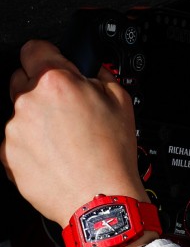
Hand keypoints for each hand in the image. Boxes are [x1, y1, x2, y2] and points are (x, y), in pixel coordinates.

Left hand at [1, 40, 154, 246]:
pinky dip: (33, 144)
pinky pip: (18, 141)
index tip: (55, 62)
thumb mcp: (122, 101)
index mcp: (56, 82)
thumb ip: (99, 75)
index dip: (49, 54)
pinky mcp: (7, 156)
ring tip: (69, 138)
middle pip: (23, 79)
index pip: (35, 48)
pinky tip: (58, 155)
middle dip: (43, 88)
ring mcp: (14, 131)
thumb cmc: (112, 154)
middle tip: (69, 106)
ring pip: (22, 113)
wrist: (99, 198)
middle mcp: (28, 102)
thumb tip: (89, 69)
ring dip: (39, 119)